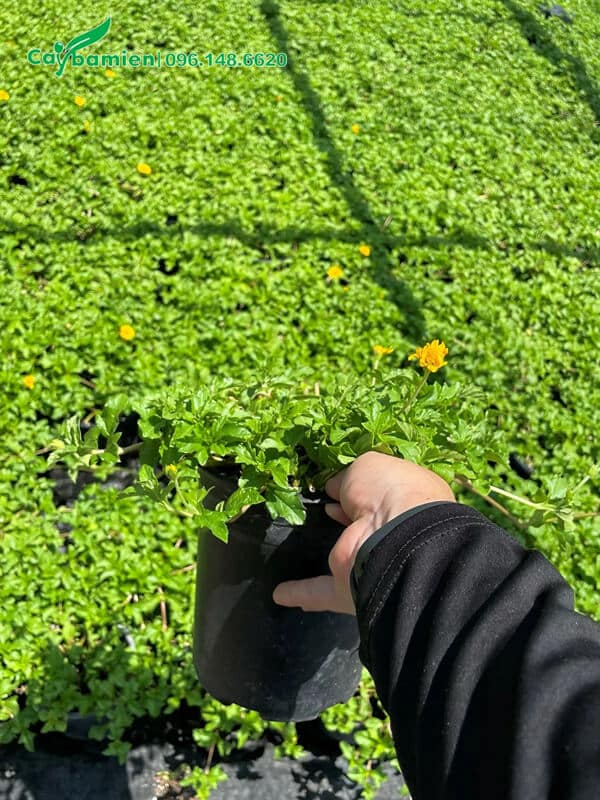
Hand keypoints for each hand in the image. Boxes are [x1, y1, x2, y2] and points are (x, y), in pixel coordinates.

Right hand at [272, 451, 454, 614]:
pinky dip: (300, 593)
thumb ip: (346, 478)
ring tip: (296, 556)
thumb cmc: (387, 490)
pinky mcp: (351, 589)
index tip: (334, 491)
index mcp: (404, 503)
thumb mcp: (365, 467)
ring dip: (323, 561)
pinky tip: (279, 594)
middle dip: (342, 523)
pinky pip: (321, 592)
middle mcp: (392, 536)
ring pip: (343, 561)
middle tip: (318, 516)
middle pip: (360, 529)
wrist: (398, 536)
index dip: (358, 491)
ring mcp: (371, 564)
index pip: (379, 496)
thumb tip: (334, 490)